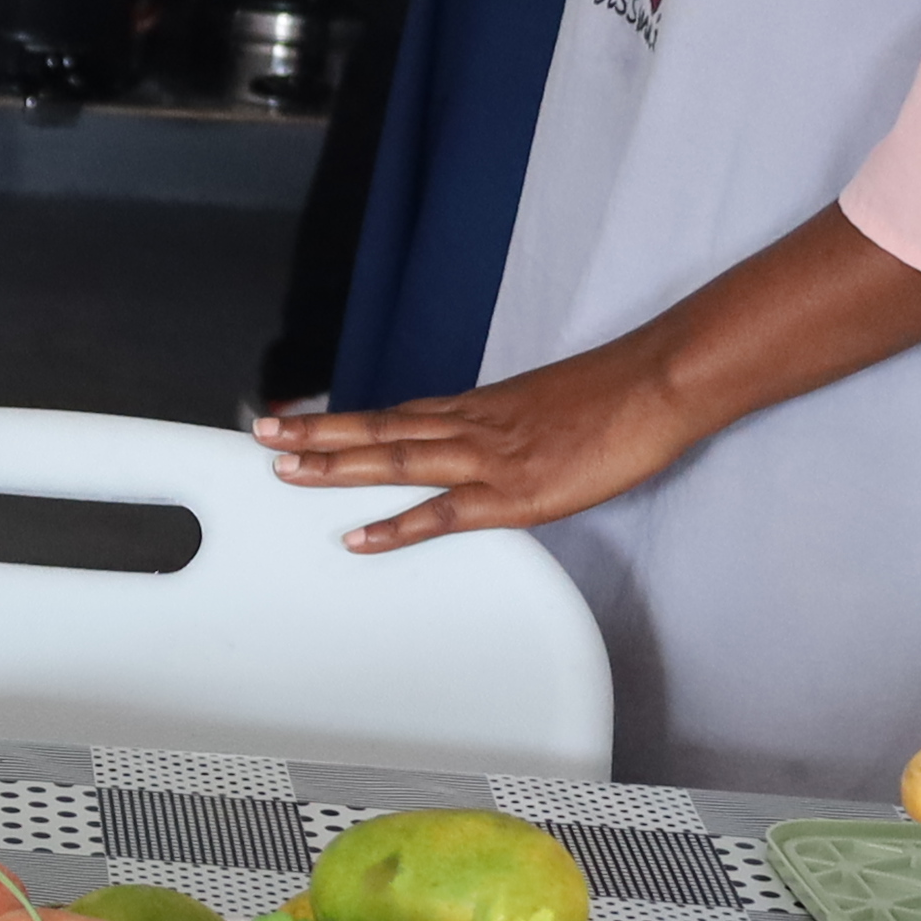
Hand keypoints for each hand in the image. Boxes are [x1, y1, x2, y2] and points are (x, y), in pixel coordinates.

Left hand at [260, 344, 701, 551]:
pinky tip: (358, 538)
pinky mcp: (514, 494)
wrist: (656, 383)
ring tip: (285, 469)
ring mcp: (488, 459)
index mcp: (479, 406)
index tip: (301, 419)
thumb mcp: (547, 406)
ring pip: (396, 460)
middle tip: (263, 435)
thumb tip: (490, 444)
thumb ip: (508, 427)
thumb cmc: (614, 394)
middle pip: (380, 429)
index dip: (345, 419)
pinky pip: (443, 513)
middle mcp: (471, 426)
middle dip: (318, 434)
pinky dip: (397, 526)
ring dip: (337, 466)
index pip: (396, 412)